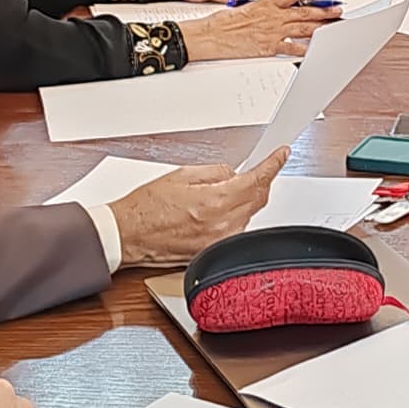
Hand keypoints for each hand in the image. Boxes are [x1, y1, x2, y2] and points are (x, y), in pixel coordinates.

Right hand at [109, 150, 285, 264]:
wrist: (127, 235)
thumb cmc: (145, 208)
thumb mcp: (181, 175)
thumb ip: (214, 172)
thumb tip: (233, 173)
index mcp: (215, 201)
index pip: (257, 180)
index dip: (273, 164)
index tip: (281, 154)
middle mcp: (222, 225)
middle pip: (259, 199)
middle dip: (262, 181)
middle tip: (259, 167)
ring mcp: (220, 242)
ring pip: (249, 215)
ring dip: (246, 199)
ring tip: (224, 190)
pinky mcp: (213, 253)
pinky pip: (235, 230)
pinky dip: (234, 216)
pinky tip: (218, 210)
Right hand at [179, 0, 339, 59]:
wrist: (210, 36)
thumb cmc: (222, 22)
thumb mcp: (243, 7)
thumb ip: (261, 7)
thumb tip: (272, 8)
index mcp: (266, 4)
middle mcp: (272, 17)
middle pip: (305, 11)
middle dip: (324, 10)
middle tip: (337, 10)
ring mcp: (272, 32)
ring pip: (303, 28)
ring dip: (321, 26)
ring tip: (333, 25)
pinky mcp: (268, 47)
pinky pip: (291, 48)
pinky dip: (304, 49)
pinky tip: (313, 49)